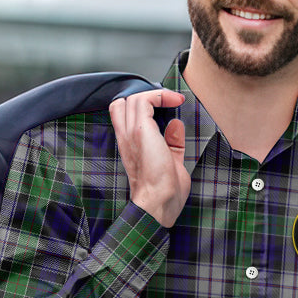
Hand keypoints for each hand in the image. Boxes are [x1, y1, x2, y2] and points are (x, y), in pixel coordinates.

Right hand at [109, 88, 188, 227]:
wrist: (159, 202)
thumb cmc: (165, 192)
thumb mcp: (171, 161)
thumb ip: (172, 143)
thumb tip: (176, 124)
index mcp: (129, 146)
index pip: (122, 115)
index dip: (142, 106)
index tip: (166, 107)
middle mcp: (125, 137)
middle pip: (123, 103)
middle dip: (145, 98)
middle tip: (167, 103)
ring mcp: (130, 133)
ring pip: (133, 98)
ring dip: (155, 95)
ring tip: (173, 100)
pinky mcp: (140, 131)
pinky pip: (144, 101)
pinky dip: (160, 96)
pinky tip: (174, 101)